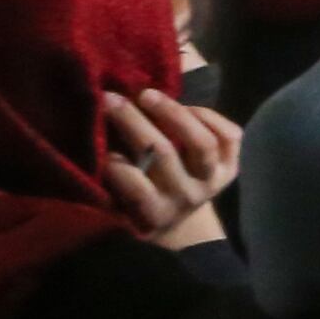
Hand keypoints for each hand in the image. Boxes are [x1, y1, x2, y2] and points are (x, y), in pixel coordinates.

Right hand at [98, 89, 238, 247]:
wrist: (184, 223)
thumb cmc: (137, 206)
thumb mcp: (118, 204)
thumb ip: (107, 177)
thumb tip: (87, 132)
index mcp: (155, 212)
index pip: (137, 189)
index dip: (117, 166)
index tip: (100, 145)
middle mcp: (187, 197)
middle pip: (163, 155)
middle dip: (133, 123)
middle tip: (109, 99)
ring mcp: (213, 181)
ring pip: (201, 143)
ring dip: (172, 113)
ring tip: (147, 95)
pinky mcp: (231, 167)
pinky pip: (229, 137)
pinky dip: (208, 116)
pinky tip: (185, 106)